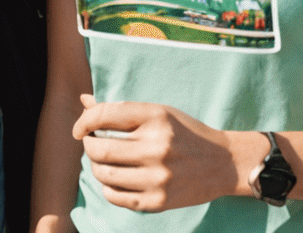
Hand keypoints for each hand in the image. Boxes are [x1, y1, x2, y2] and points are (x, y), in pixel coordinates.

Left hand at [73, 94, 264, 212]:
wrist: (223, 164)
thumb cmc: (185, 132)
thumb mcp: (157, 111)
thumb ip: (119, 109)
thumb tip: (84, 101)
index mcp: (155, 116)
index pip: (104, 115)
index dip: (83, 121)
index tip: (79, 129)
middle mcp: (156, 146)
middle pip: (99, 149)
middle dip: (88, 146)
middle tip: (90, 144)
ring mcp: (158, 177)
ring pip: (104, 174)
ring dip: (95, 167)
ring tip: (101, 162)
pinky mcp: (159, 201)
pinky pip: (116, 196)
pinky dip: (107, 187)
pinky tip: (113, 179)